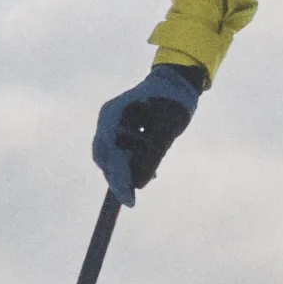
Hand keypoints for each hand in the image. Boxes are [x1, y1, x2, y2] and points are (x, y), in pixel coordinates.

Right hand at [86, 64, 204, 198]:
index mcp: (113, 116)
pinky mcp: (119, 128)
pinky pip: (118, 150)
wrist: (177, 81)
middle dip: (120, 177)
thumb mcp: (166, 130)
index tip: (129, 201)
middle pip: (105, 159)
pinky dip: (130, 161)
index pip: (110, 155)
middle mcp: (107, 120)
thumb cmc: (172, 101)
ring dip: (126, 169)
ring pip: (112, 156)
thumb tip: (138, 184)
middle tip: (134, 195)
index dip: (119, 181)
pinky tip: (148, 167)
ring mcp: (111, 123)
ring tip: (150, 174)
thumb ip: (152, 156)